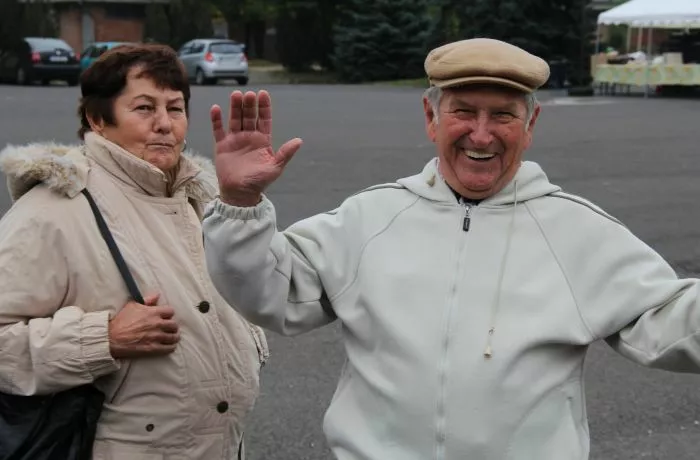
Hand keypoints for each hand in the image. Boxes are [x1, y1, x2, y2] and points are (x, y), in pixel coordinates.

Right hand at [108, 294, 179, 358]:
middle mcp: (157, 324)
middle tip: (169, 328)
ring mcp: (156, 337)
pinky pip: (169, 348)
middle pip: (174, 325)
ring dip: (173, 337)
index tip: (165, 317)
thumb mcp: (132, 305)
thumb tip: (157, 295)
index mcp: (153, 312)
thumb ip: (147, 300)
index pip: (171, 311)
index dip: (168, 314)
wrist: (111, 338)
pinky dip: (171, 347)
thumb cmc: (121, 320)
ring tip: (171, 337)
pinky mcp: (153, 348)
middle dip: (172, 326)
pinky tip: (169, 346)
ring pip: (174, 337)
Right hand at [210, 90, 302, 206]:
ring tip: (236, 95)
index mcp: (263, 140)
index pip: (264, 119)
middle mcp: (249, 137)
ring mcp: (235, 140)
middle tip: (249, 94)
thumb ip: (285, 153)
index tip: (263, 94)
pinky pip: (218, 130)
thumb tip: (299, 141)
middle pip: (249, 116)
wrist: (240, 193)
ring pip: (235, 119)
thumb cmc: (259, 182)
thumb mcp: (275, 167)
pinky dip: (216, 119)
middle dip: (249, 105)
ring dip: (235, 107)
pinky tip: (216, 108)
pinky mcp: (222, 145)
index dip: (264, 107)